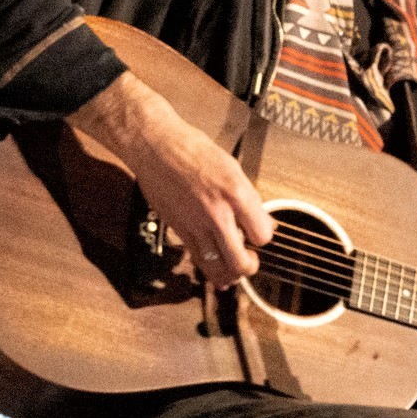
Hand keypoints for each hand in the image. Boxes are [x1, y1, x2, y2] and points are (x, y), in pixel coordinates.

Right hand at [68, 72, 274, 288]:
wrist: (153, 145)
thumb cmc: (189, 148)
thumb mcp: (231, 167)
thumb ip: (247, 198)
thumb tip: (259, 219)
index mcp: (236, 193)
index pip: (263, 235)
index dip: (262, 236)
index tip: (257, 231)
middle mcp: (216, 213)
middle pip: (241, 262)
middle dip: (250, 265)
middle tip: (250, 257)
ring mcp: (194, 223)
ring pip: (217, 268)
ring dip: (229, 272)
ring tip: (232, 265)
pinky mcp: (177, 227)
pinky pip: (196, 257)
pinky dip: (208, 266)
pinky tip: (213, 265)